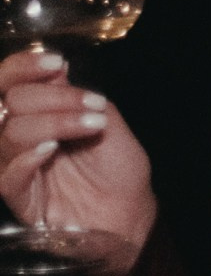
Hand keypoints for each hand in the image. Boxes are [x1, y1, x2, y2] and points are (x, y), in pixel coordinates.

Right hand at [0, 48, 156, 275]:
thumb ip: (75, 95)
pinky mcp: (21, 199)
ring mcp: (17, 168)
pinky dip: (28, 157)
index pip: (10, 83)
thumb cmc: (118, 166)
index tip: (56, 63)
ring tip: (92, 124)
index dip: (23, 67)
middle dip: (53, 97)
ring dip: (54, 122)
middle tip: (93, 104)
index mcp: (36, 113)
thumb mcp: (106, 118)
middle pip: (9, 103)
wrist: (133, 212)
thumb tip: (54, 68)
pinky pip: (8, 177)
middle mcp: (20, 137)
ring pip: (9, 135)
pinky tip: (52, 148)